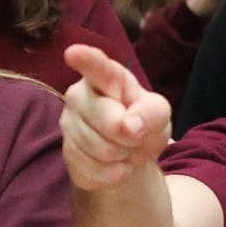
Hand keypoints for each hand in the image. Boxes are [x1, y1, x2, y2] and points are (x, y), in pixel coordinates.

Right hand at [62, 44, 173, 190]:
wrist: (130, 156)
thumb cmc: (143, 123)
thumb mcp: (159, 113)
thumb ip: (151, 112)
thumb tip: (130, 126)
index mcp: (106, 77)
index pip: (96, 67)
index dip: (86, 60)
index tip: (72, 53)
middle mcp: (79, 95)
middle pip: (106, 119)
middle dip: (129, 134)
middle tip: (135, 134)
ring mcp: (69, 124)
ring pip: (100, 149)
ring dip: (122, 155)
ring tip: (124, 148)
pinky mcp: (66, 153)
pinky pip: (93, 170)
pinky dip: (113, 173)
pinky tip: (115, 164)